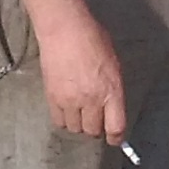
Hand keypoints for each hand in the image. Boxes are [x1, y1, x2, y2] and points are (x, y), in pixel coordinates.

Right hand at [36, 13, 128, 143]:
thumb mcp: (113, 63)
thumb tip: (112, 105)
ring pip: (75, 128)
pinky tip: (66, 108)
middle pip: (93, 131)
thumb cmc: (93, 38)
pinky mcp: (53, 98)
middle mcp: (92, 100)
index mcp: (111, 90)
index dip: (116, 138)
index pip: (116, 127)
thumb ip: (113, 87)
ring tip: (79, 110)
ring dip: (79, 123)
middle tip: (94, 117)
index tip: (114, 139)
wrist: (64, 30)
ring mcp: (71, 101)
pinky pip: (58, 121)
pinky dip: (63, 119)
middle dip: (95, 127)